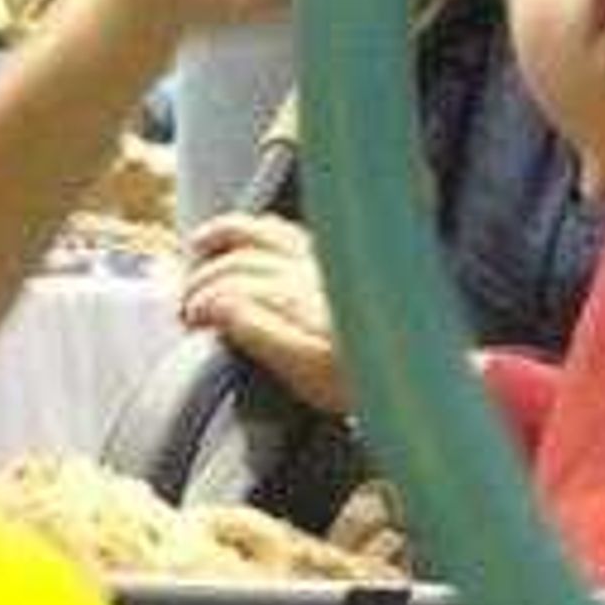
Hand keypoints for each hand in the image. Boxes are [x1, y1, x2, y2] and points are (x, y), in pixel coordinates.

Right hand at [179, 209, 348, 412]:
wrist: (418, 371)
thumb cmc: (362, 376)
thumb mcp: (303, 366)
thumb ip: (257, 332)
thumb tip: (217, 308)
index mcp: (289, 295)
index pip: (226, 290)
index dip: (200, 304)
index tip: (189, 323)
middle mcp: (303, 270)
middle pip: (237, 262)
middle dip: (203, 280)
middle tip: (186, 307)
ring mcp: (320, 261)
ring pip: (261, 233)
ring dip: (225, 237)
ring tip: (201, 245)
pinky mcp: (337, 262)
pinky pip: (290, 231)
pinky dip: (263, 228)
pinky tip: (257, 234)